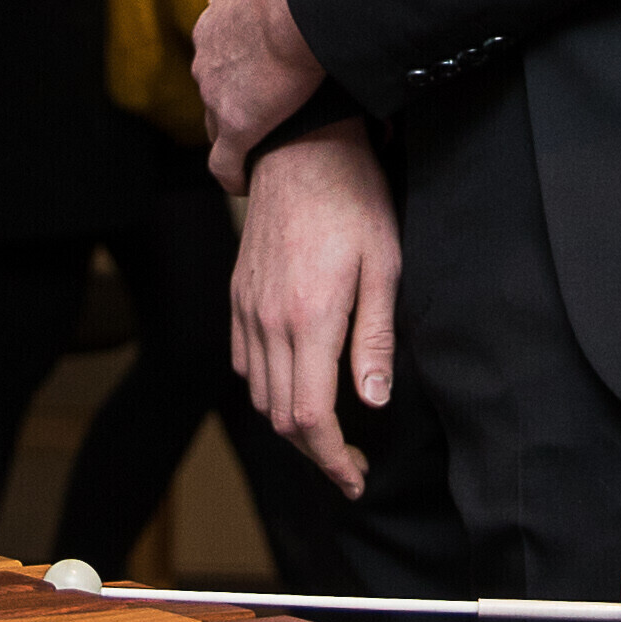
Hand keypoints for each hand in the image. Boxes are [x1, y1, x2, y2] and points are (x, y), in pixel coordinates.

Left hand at [192, 0, 324, 184]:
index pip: (223, 49)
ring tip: (262, 146)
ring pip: (217, 121)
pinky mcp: (235, 126)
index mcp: (219, 18)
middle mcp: (208, 55)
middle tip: (268, 110)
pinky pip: (224, 162)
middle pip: (216, 85)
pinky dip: (233, 173)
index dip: (243, 64)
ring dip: (238, 131)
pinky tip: (244, 182)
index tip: (264, 74)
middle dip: (236, 97)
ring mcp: (216, 92)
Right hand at [230, 121, 398, 496]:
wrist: (300, 144)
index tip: (355, 477)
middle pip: (279, 417)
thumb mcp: (383, 266)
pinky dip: (265, 388)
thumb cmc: (354, 199)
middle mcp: (268, 321)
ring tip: (329, 431)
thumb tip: (373, 404)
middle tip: (350, 462)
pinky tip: (295, 384)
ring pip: (257, 394)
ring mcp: (246, 307)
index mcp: (309, 319)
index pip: (310, 418)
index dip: (332, 460)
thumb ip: (374, 339)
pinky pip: (242, 361)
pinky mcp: (237, 293)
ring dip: (290, 424)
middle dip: (315, 452)